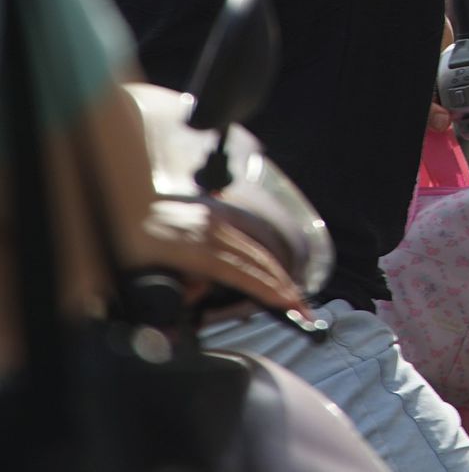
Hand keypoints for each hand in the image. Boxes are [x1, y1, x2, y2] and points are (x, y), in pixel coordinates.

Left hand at [124, 197, 310, 322]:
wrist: (110, 191)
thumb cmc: (112, 238)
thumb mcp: (122, 284)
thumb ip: (146, 314)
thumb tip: (170, 335)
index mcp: (193, 248)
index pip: (242, 273)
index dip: (269, 290)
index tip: (291, 304)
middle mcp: (210, 230)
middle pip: (258, 260)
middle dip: (282, 285)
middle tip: (301, 306)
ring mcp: (212, 218)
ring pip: (251, 250)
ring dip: (263, 275)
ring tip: (259, 296)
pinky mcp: (209, 211)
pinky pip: (240, 238)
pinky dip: (251, 258)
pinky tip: (250, 270)